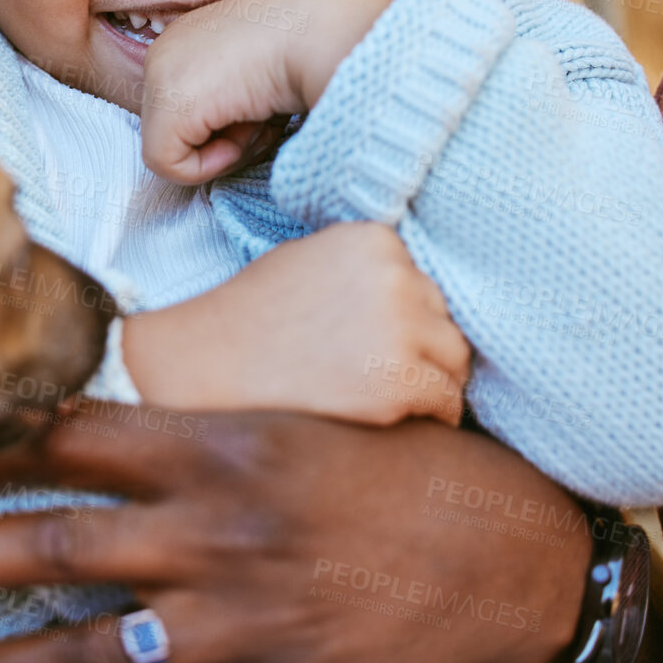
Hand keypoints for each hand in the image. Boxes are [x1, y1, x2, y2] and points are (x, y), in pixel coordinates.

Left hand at [0, 413, 589, 662]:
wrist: (519, 562)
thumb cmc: (409, 475)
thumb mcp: (305, 423)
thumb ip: (202, 436)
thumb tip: (108, 439)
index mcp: (220, 442)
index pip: (72, 436)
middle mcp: (214, 526)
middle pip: (49, 538)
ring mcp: (237, 615)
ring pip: (81, 640)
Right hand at [122, 222, 469, 426]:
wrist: (207, 364)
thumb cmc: (252, 316)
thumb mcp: (309, 260)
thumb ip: (366, 269)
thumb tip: (419, 295)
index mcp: (376, 241)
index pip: (426, 283)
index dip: (406, 317)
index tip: (378, 341)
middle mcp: (397, 278)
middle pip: (446, 321)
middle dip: (422, 350)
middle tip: (384, 375)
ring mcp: (401, 332)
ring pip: (455, 363)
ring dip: (432, 384)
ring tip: (390, 399)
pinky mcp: (398, 384)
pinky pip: (446, 405)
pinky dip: (429, 418)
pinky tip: (394, 421)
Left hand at [141, 0, 396, 183]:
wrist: (322, 28)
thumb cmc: (308, 48)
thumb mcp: (258, 72)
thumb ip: (232, 100)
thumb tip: (223, 137)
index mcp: (185, 40)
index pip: (187, 109)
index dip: (229, 124)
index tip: (264, 104)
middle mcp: (164, 52)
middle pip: (180, 131)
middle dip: (225, 137)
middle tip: (265, 115)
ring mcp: (160, 76)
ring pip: (176, 149)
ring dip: (227, 148)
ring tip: (262, 115)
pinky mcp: (169, 105)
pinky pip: (168, 164)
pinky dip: (211, 165)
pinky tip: (247, 130)